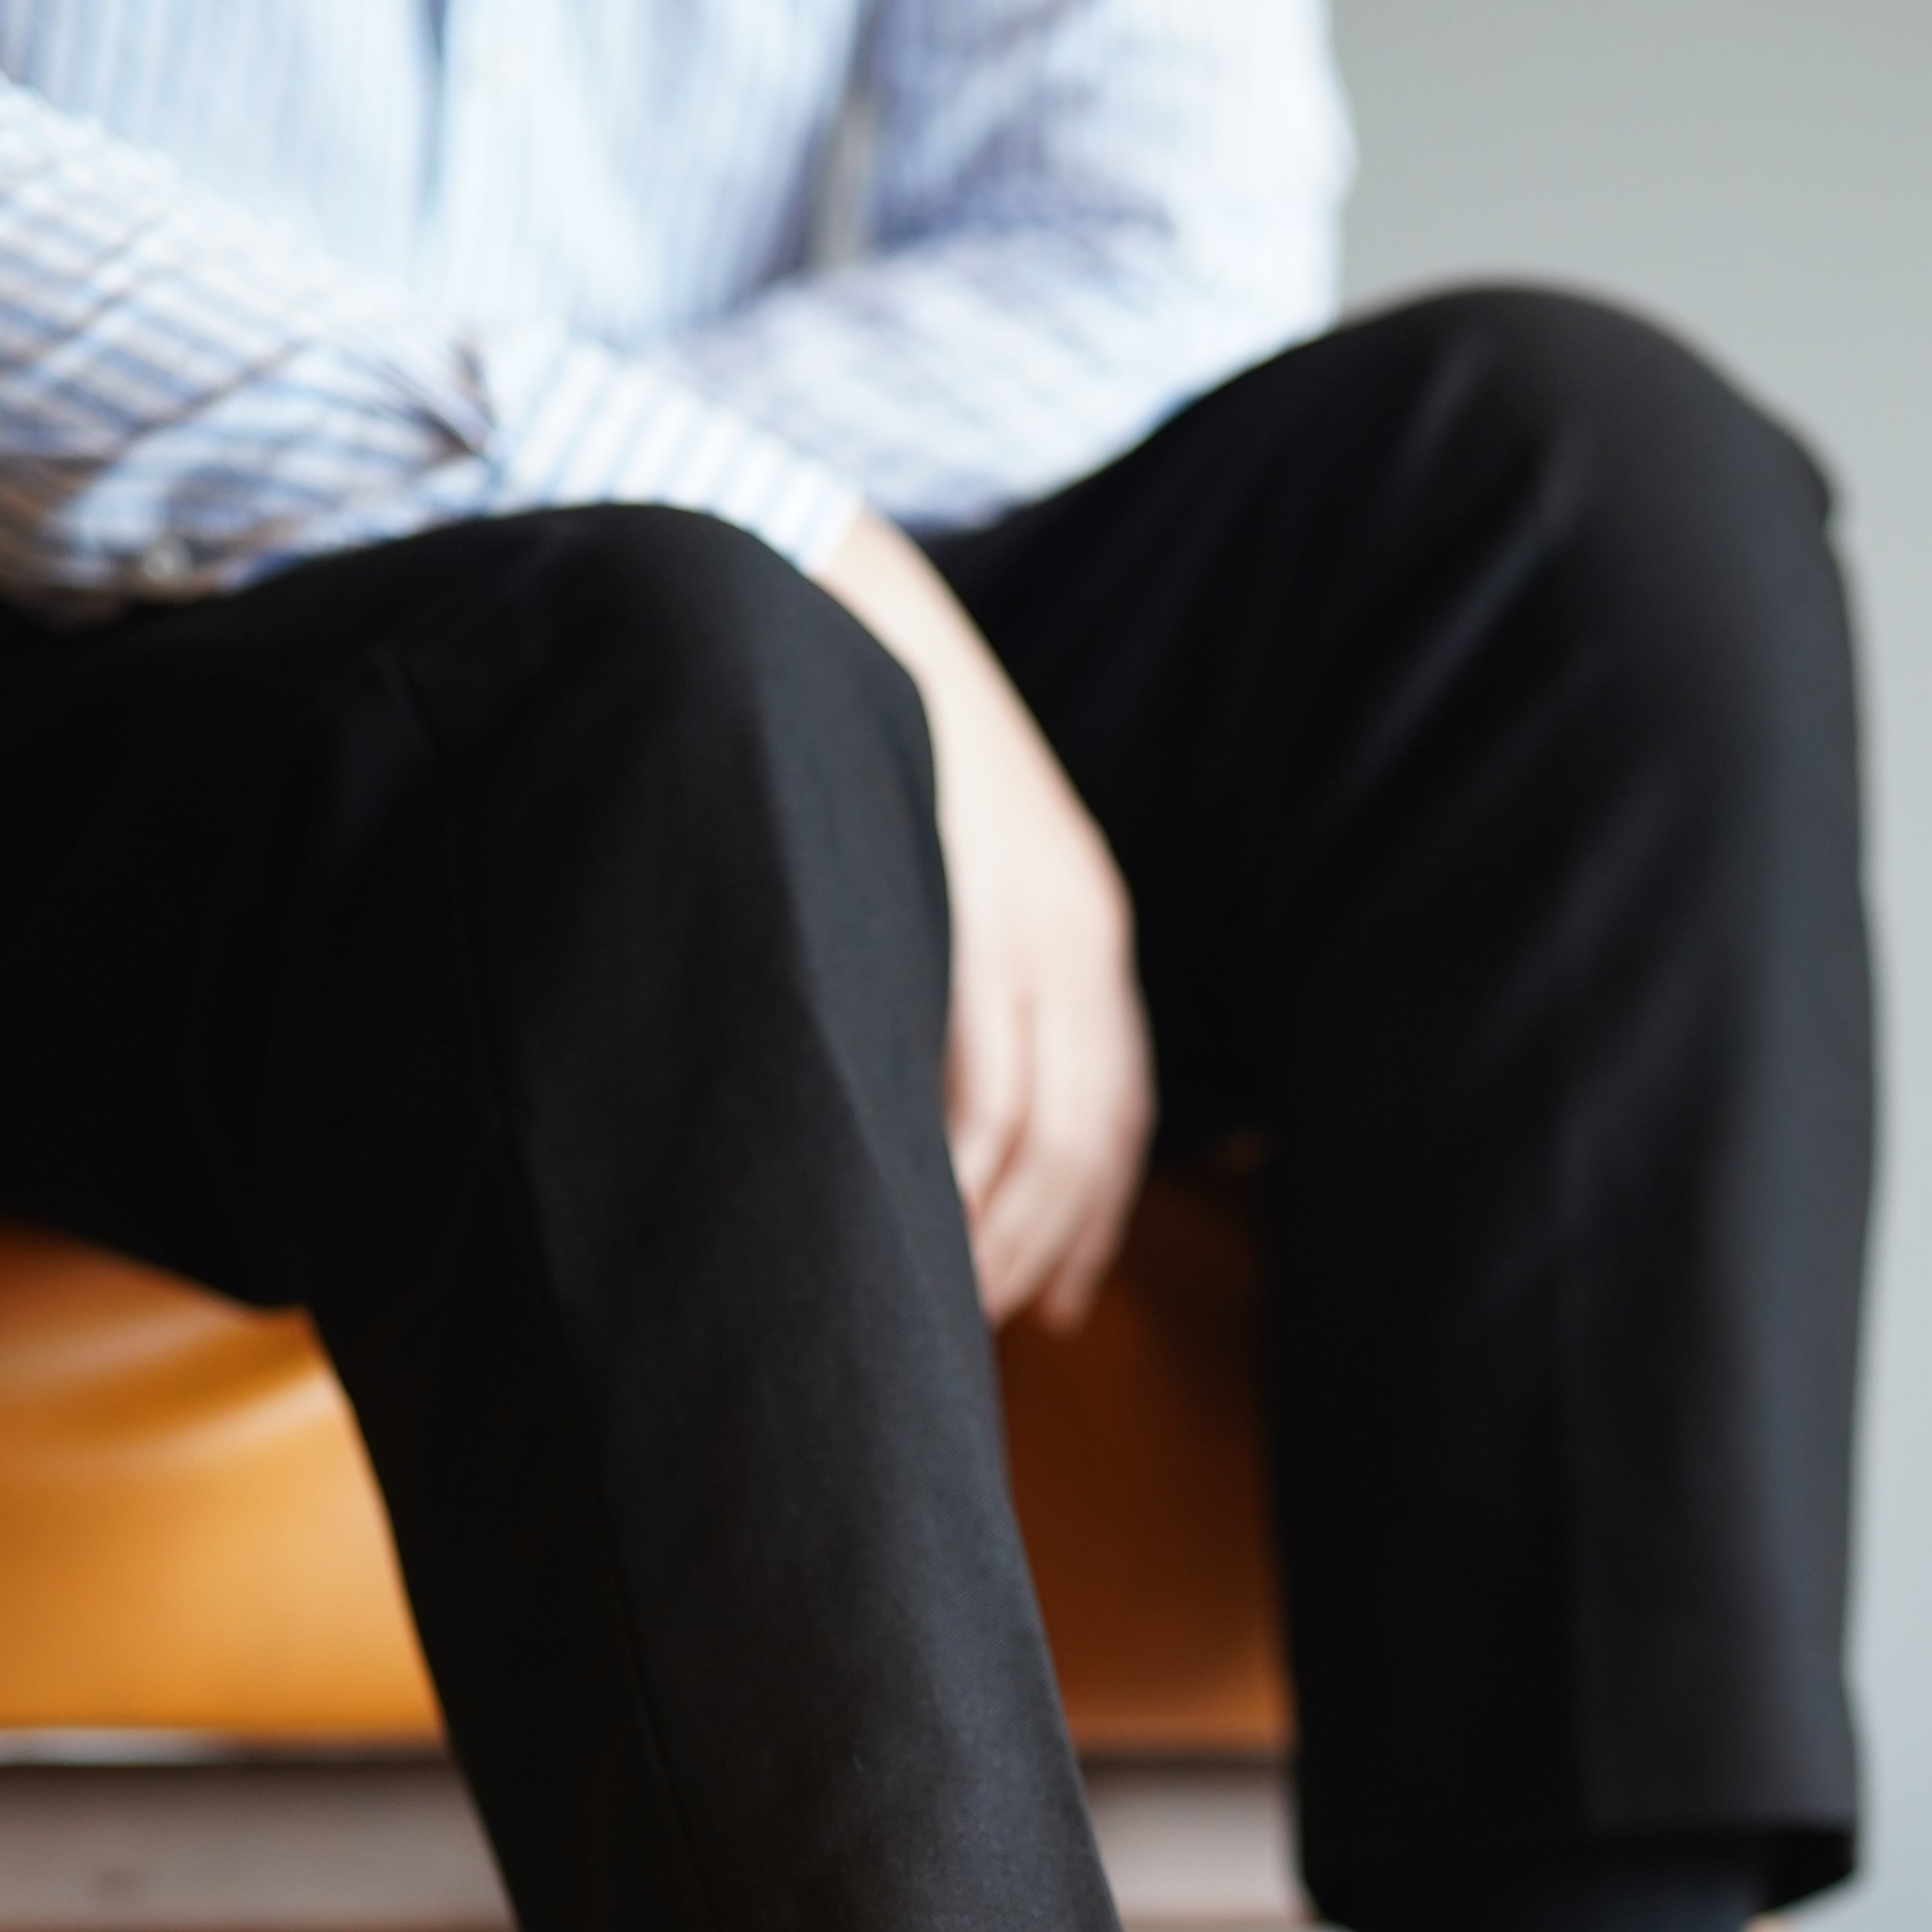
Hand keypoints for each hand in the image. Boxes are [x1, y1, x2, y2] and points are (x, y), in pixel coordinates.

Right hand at [816, 508, 1151, 1328]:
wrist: (825, 601)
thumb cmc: (867, 750)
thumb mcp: (951, 864)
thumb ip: (967, 973)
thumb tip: (946, 1116)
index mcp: (1082, 932)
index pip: (1106, 1122)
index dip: (1080, 1228)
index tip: (1045, 1306)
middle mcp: (1077, 939)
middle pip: (1079, 1150)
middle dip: (1031, 1251)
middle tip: (969, 1330)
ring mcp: (1024, 925)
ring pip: (1030, 1137)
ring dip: (986, 1234)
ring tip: (930, 1299)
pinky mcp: (964, 911)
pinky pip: (979, 1085)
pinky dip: (953, 1174)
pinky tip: (918, 1225)